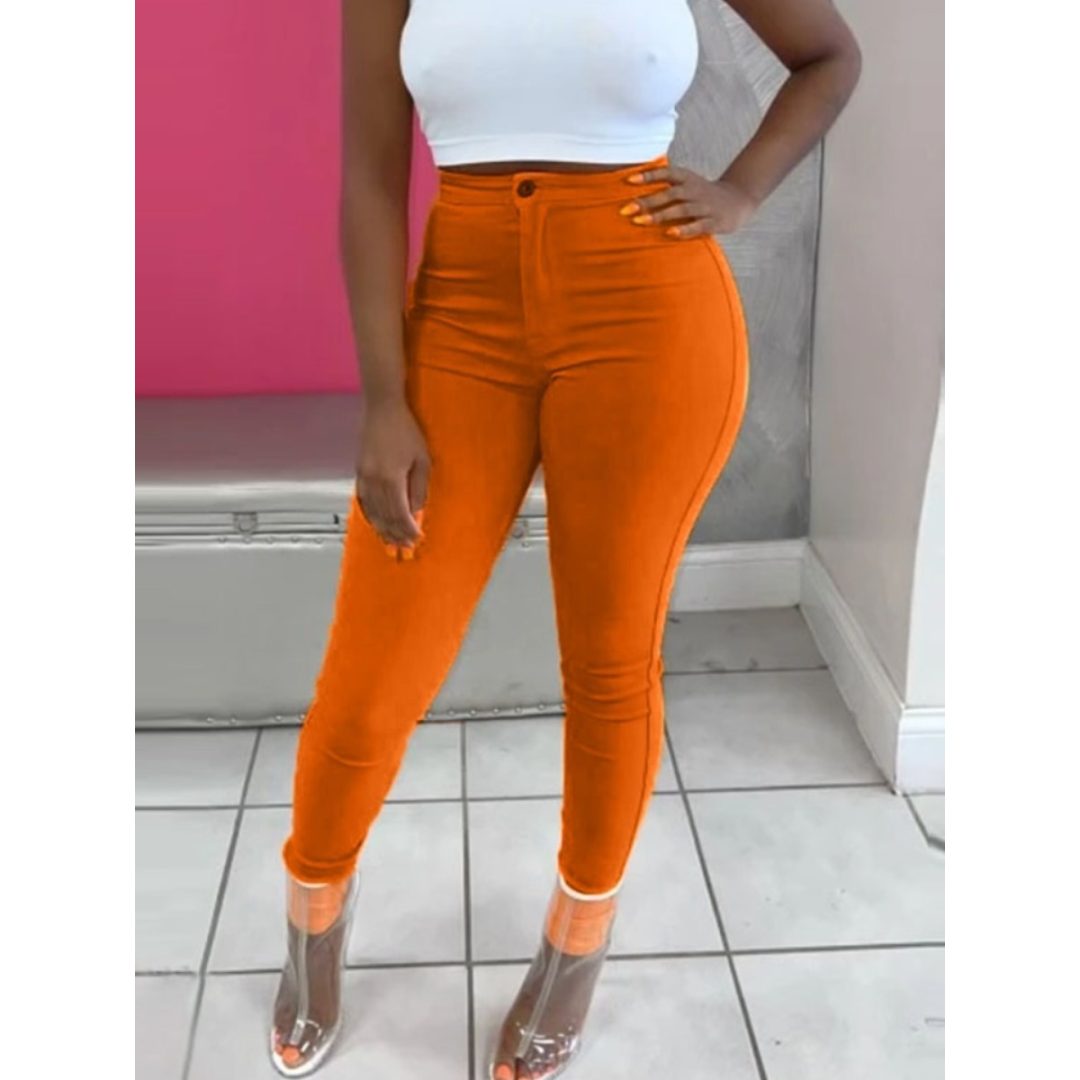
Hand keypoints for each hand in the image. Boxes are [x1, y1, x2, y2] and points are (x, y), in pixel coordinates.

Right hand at [354, 395, 430, 556]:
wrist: (382, 408)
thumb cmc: (405, 429)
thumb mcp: (422, 459)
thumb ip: (419, 488)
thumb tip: (417, 510)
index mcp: (391, 478)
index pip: (400, 514)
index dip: (408, 529)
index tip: (416, 539)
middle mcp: (374, 480)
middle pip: (385, 516)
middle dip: (395, 534)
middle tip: (403, 547)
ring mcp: (364, 476)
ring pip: (372, 511)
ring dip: (382, 528)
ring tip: (390, 541)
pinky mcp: (359, 472)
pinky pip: (363, 500)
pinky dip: (370, 515)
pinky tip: (375, 522)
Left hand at [620, 163, 758, 238]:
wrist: (739, 200)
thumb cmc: (704, 194)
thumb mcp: (688, 184)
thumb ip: (667, 185)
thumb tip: (635, 188)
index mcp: (688, 179)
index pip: (666, 173)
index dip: (648, 175)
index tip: (629, 180)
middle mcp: (695, 190)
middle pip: (669, 194)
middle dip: (647, 201)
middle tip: (625, 209)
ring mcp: (705, 206)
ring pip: (681, 209)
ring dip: (660, 216)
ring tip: (640, 222)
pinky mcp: (714, 222)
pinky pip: (698, 226)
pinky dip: (684, 230)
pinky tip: (670, 234)